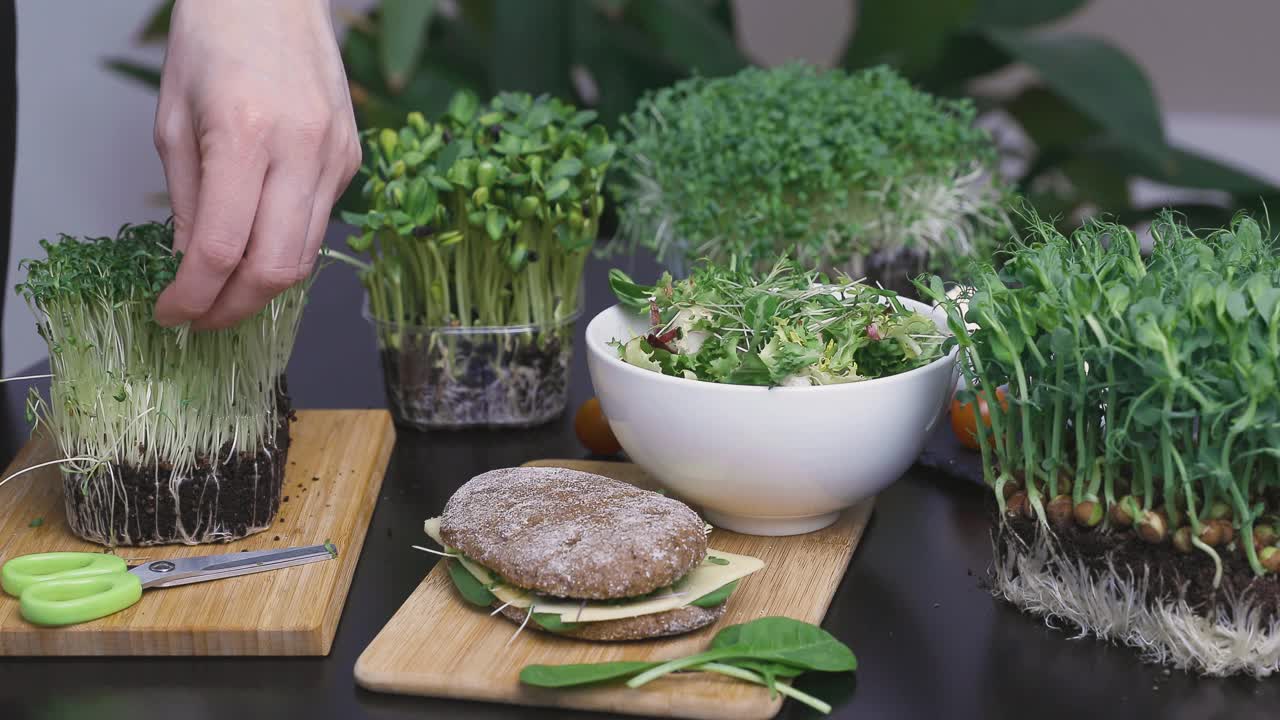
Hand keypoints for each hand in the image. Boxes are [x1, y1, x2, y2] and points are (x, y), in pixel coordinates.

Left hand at [153, 0, 360, 329]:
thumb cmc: (214, 40)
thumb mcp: (173, 119)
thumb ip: (185, 198)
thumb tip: (190, 264)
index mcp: (243, 134)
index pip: (220, 247)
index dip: (192, 296)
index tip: (171, 313)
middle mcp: (300, 150)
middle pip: (274, 267)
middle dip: (233, 307)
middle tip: (202, 318)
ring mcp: (334, 157)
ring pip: (304, 256)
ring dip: (262, 286)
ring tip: (228, 291)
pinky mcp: (351, 159)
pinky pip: (319, 224)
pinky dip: (286, 246)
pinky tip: (259, 241)